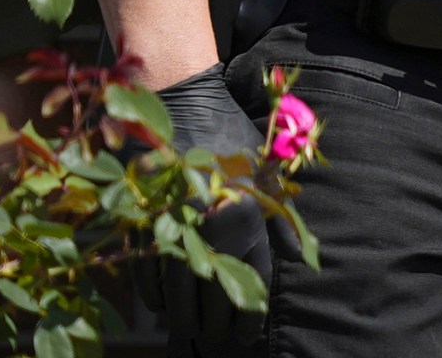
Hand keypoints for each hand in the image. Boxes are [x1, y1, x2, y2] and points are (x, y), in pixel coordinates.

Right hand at [155, 64, 272, 348]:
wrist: (175, 106)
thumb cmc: (227, 140)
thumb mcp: (265, 174)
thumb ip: (283, 220)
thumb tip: (301, 259)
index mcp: (245, 218)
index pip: (252, 285)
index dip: (249, 318)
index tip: (248, 334)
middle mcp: (210, 229)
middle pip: (213, 300)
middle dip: (218, 326)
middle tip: (219, 338)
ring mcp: (171, 230)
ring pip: (178, 298)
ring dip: (186, 319)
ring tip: (194, 329)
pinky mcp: (139, 227)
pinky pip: (147, 279)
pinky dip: (156, 298)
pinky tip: (165, 304)